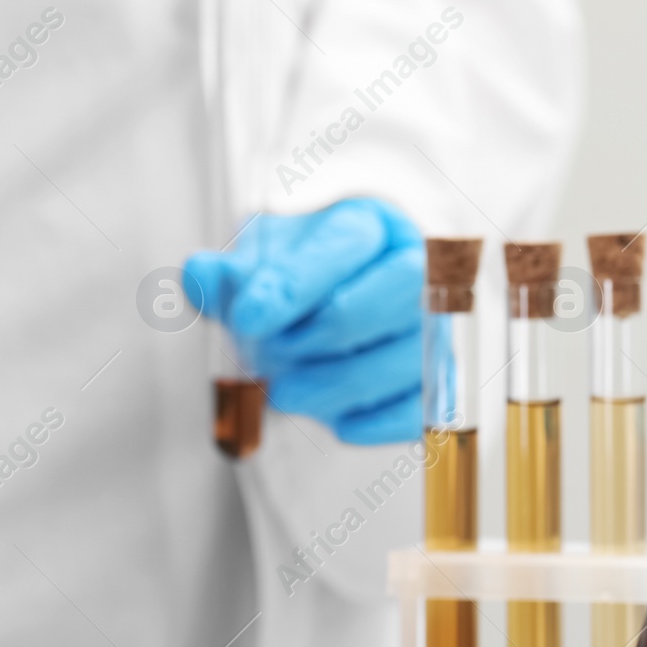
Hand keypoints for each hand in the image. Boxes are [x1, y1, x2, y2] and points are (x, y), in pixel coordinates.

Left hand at [183, 198, 422, 444]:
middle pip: (401, 288)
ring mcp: (440, 323)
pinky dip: (378, 420)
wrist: (330, 314)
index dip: (294, 284)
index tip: (244, 318)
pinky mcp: (446, 380)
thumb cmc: (295, 287)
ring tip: (285, 394)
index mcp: (370, 225)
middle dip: (326, 330)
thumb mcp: (256, 270)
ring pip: (415, 350)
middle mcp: (419, 267)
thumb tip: (200, 274)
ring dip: (340, 382)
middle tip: (271, 355)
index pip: (345, 243)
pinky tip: (337, 422)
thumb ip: (227, 276)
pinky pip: (428, 405)